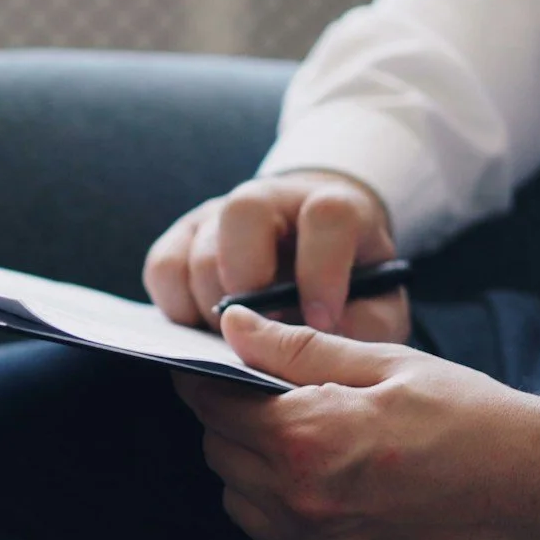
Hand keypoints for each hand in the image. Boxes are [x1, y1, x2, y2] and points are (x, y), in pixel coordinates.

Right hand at [145, 170, 408, 341]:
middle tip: (261, 330)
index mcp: (333, 207)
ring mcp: (219, 214)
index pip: (327, 216)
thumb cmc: (347, 289)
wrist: (311, 259)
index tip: (321, 320)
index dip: (322, 270)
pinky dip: (177, 307)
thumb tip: (325, 340)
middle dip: (248, 281)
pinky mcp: (182, 237)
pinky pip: (162, 267)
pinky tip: (203, 327)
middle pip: (244, 212)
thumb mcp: (377, 306)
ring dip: (212, 305)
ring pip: (198, 248)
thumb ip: (366, 325)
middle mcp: (271, 199)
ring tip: (235, 339)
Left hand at [171, 307, 539, 539]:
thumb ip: (297, 348)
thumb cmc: (476, 418)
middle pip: (216, 449)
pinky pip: (266, 539)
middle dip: (232, 418)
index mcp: (308, 437)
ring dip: (253, 465)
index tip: (218, 363)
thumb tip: (231, 325)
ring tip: (312, 440)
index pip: (209, 401)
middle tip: (279, 396)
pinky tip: (325, 483)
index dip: (207, 376)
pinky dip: (276, 509)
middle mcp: (300, 501)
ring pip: (236, 497)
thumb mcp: (389, 363)